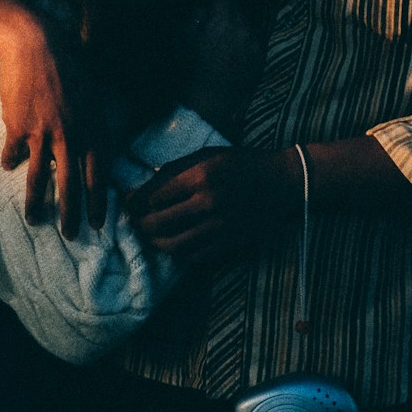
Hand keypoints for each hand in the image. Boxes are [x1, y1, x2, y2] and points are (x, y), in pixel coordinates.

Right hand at [0, 26, 104, 237]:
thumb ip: (95, 125)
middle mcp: (69, 137)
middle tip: (70, 235)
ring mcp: (41, 134)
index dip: (98, 202)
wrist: (35, 45)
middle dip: (70, 215)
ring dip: (36, 202)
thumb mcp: (93, 95)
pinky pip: (13, 154)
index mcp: (92, 130)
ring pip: (38, 178)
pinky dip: (11, 162)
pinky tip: (9, 167)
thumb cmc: (69, 66)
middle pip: (70, 186)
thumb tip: (96, 150)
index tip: (98, 223)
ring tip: (35, 219)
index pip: (98, 176)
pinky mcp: (16, 128)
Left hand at [126, 147, 302, 266]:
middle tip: (134, 222)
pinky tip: (172, 245)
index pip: (154, 196)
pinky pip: (195, 256)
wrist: (283, 182)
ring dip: (155, 243)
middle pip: (159, 222)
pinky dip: (178, 253)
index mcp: (201, 175)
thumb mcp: (207, 155)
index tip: (128, 204)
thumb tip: (141, 189)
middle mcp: (209, 202)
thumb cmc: (242, 163)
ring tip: (149, 237)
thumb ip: (174, 170)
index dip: (136, 203)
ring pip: (174, 245)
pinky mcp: (230, 242)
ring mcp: (220, 226)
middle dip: (140, 225)